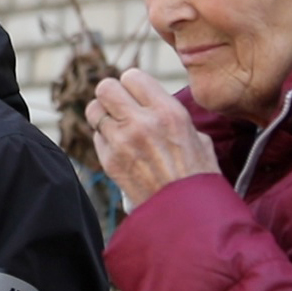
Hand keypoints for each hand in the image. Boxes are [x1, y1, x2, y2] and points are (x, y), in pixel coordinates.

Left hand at [86, 67, 221, 209]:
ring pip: (93, 110)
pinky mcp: (109, 161)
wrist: (187, 215)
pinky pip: (96, 136)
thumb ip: (172, 116)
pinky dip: (104, 139)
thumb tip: (157, 105)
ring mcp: (121, 142)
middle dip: (112, 95)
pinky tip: (120, 149)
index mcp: (168, 112)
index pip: (132, 75)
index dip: (133, 84)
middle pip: (105, 87)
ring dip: (103, 115)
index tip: (137, 94)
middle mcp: (142, 122)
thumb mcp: (198, 137)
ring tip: (117, 125)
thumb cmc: (197, 176)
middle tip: (121, 106)